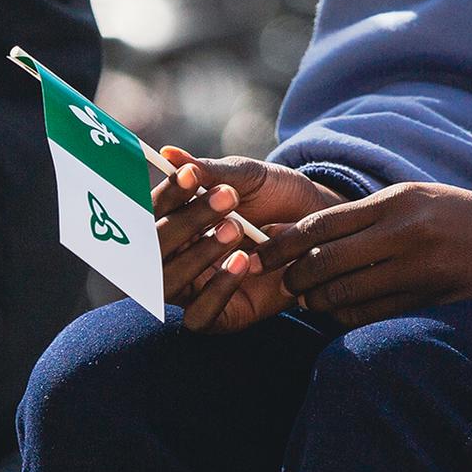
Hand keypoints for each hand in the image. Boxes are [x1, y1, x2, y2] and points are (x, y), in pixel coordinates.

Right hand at [149, 148, 344, 332]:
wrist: (320, 222)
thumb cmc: (277, 197)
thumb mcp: (247, 178)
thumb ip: (209, 171)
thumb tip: (168, 155)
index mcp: (176, 221)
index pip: (152, 213)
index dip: (167, 195)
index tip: (191, 175)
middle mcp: (178, 258)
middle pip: (152, 251)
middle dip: (182, 223)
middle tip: (225, 198)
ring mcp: (197, 290)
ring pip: (169, 283)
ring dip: (197, 255)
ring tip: (236, 228)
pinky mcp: (223, 316)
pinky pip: (201, 315)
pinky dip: (217, 290)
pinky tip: (242, 262)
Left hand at [255, 182, 471, 328]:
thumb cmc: (461, 216)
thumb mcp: (415, 198)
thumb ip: (366, 214)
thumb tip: (306, 231)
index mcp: (396, 201)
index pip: (323, 223)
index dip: (285, 241)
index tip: (263, 252)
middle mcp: (404, 233)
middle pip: (326, 260)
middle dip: (296, 277)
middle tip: (284, 283)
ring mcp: (418, 269)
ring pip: (345, 293)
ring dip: (320, 301)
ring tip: (311, 300)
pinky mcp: (431, 300)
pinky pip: (373, 316)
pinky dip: (348, 318)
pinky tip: (343, 313)